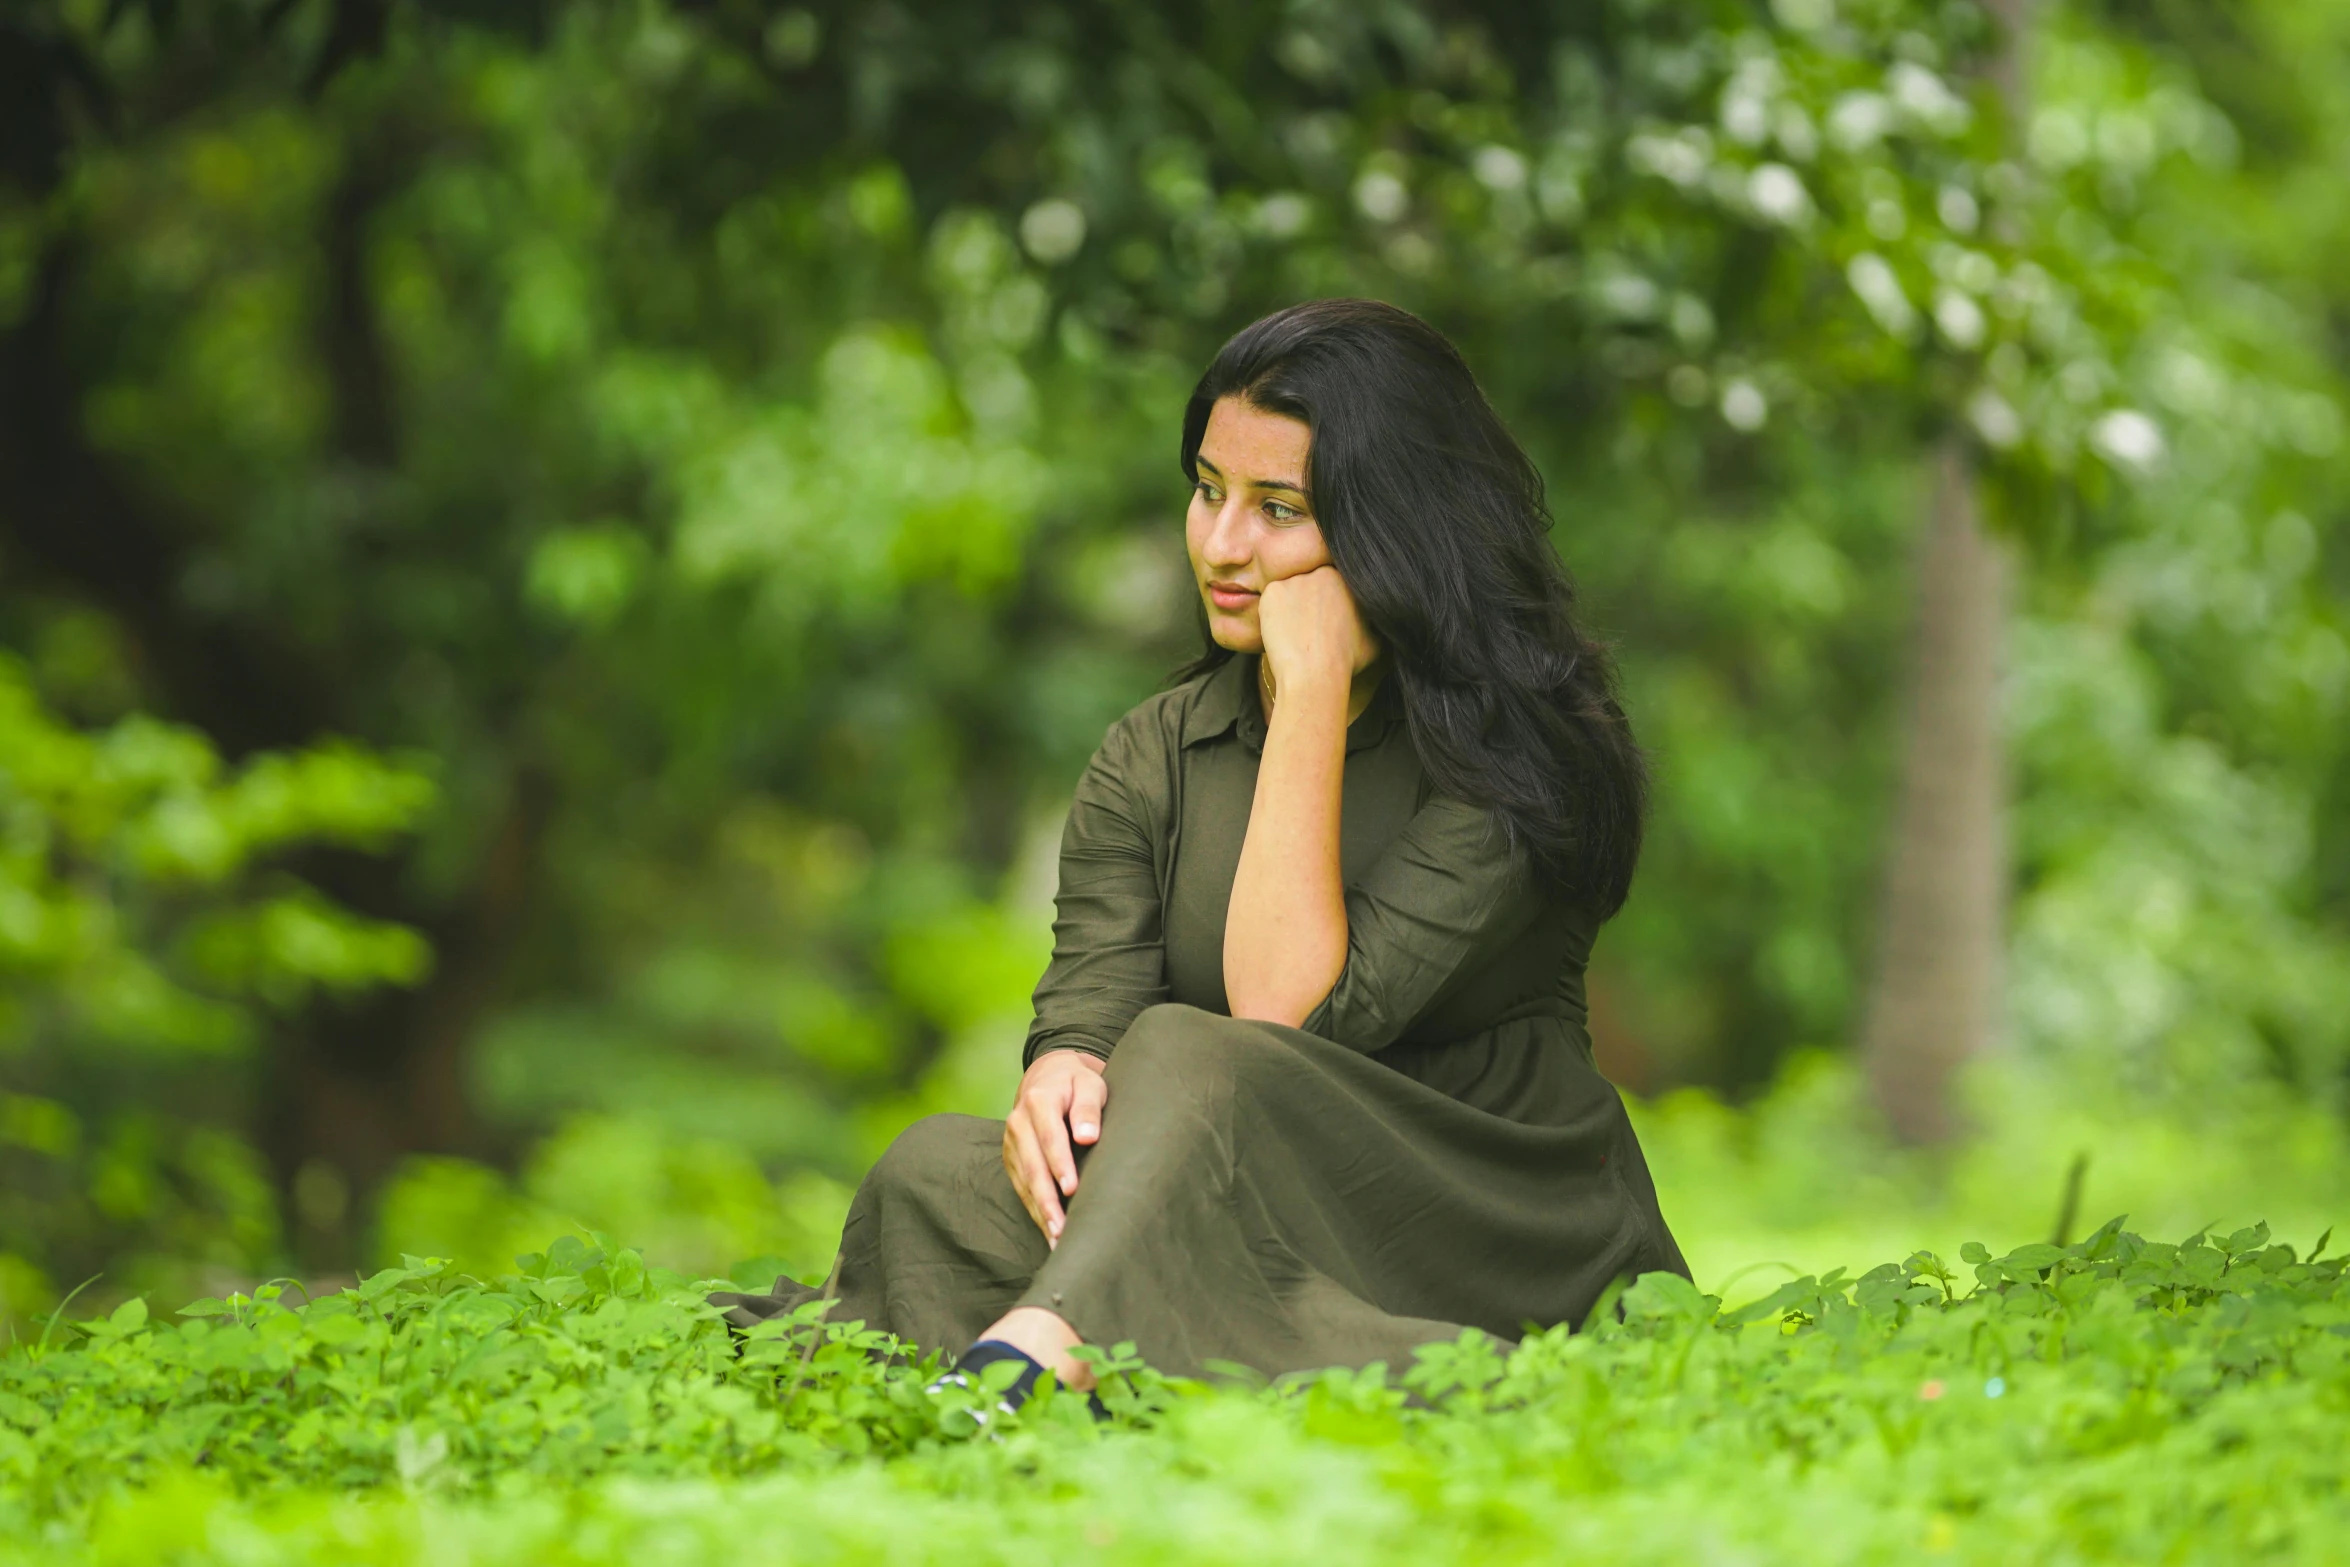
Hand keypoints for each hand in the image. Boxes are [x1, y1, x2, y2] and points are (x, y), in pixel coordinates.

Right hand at [1001, 1049, 1107, 1245]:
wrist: (1047, 1078)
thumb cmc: (1076, 1085)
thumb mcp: (1089, 1085)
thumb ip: (1088, 1108)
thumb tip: (1087, 1136)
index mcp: (1039, 1101)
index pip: (1050, 1137)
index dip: (1060, 1164)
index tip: (1072, 1188)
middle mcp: (1018, 1123)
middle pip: (1033, 1166)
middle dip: (1047, 1200)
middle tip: (1062, 1229)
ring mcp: (1011, 1143)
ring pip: (1024, 1183)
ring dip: (1040, 1212)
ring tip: (1057, 1240)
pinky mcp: (1010, 1158)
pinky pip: (1021, 1188)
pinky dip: (1034, 1210)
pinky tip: (1048, 1231)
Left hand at [1256, 566, 1378, 700]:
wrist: (1314, 673)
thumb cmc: (1347, 661)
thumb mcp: (1376, 638)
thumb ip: (1373, 619)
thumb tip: (1377, 619)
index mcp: (1346, 579)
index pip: (1331, 583)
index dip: (1327, 604)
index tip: (1324, 622)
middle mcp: (1321, 572)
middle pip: (1310, 583)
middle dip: (1309, 602)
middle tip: (1308, 629)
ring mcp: (1295, 579)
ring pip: (1290, 591)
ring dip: (1291, 608)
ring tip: (1295, 635)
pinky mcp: (1273, 591)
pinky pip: (1272, 600)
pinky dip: (1273, 615)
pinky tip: (1282, 634)